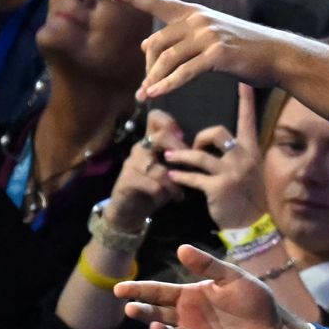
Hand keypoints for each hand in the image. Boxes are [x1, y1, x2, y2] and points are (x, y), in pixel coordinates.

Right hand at [105, 108, 187, 228]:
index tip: (183, 136)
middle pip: (159, 137)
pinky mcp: (127, 180)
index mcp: (151, 142)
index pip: (155, 118)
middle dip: (179, 151)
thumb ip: (181, 158)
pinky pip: (153, 184)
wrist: (131, 210)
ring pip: (158, 168)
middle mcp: (140, 148)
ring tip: (181, 192)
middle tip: (190, 166)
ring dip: (174, 182)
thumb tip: (201, 151)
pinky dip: (168, 192)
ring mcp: (131, 163)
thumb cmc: (155, 187)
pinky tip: (176, 199)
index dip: (169, 121)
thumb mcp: (171, 170)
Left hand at [110, 0, 305, 100]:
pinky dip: (168, 85)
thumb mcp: (212, 37)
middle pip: (157, 43)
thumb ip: (181, 39)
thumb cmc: (246, 49)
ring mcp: (208, 36)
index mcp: (195, 13)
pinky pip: (184, 72)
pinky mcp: (217, 55)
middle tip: (144, 88)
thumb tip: (145, 46)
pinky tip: (156, 94)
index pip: (158, 3)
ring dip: (153, 80)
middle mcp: (199, 20)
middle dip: (148, 68)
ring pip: (168, 59)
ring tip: (144, 97)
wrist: (278, 56)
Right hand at [117, 243, 289, 328]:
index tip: (119, 288)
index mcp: (190, 296)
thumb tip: (181, 248)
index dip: (139, 290)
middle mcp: (188, 317)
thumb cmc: (254, 300)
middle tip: (131, 308)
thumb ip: (209, 265)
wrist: (276, 328)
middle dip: (143, 311)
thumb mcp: (233, 277)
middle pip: (158, 314)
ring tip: (156, 327)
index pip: (158, 292)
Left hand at [161, 83, 266, 228]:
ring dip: (180, 156)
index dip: (245, 101)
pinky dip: (180, 176)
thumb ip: (238, 156)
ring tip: (169, 158)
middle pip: (217, 133)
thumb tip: (218, 145)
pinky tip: (172, 176)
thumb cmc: (250, 197)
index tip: (243, 82)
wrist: (255, 225)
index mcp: (251, 151)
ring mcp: (231, 173)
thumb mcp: (251, 172)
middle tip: (192, 148)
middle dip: (200, 138)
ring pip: (199, 155)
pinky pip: (193, 177)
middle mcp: (243, 158)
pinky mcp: (218, 188)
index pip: (248, 121)